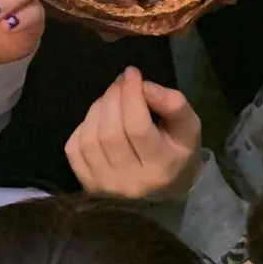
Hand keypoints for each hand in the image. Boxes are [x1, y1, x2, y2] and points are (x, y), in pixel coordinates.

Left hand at [66, 66, 202, 198]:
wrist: (164, 190)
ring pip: (90, 139)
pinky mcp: (88, 185)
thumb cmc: (176, 152)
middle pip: (111, 132)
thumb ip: (173, 104)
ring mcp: (105, 186)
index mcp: (160, 169)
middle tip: (121, 83)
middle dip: (113, 98)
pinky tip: (99, 121)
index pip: (137, 128)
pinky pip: (74, 148)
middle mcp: (130, 183)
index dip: (131, 95)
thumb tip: (143, 85)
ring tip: (111, 99)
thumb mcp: (188, 127)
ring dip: (97, 109)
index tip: (133, 73)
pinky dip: (83, 127)